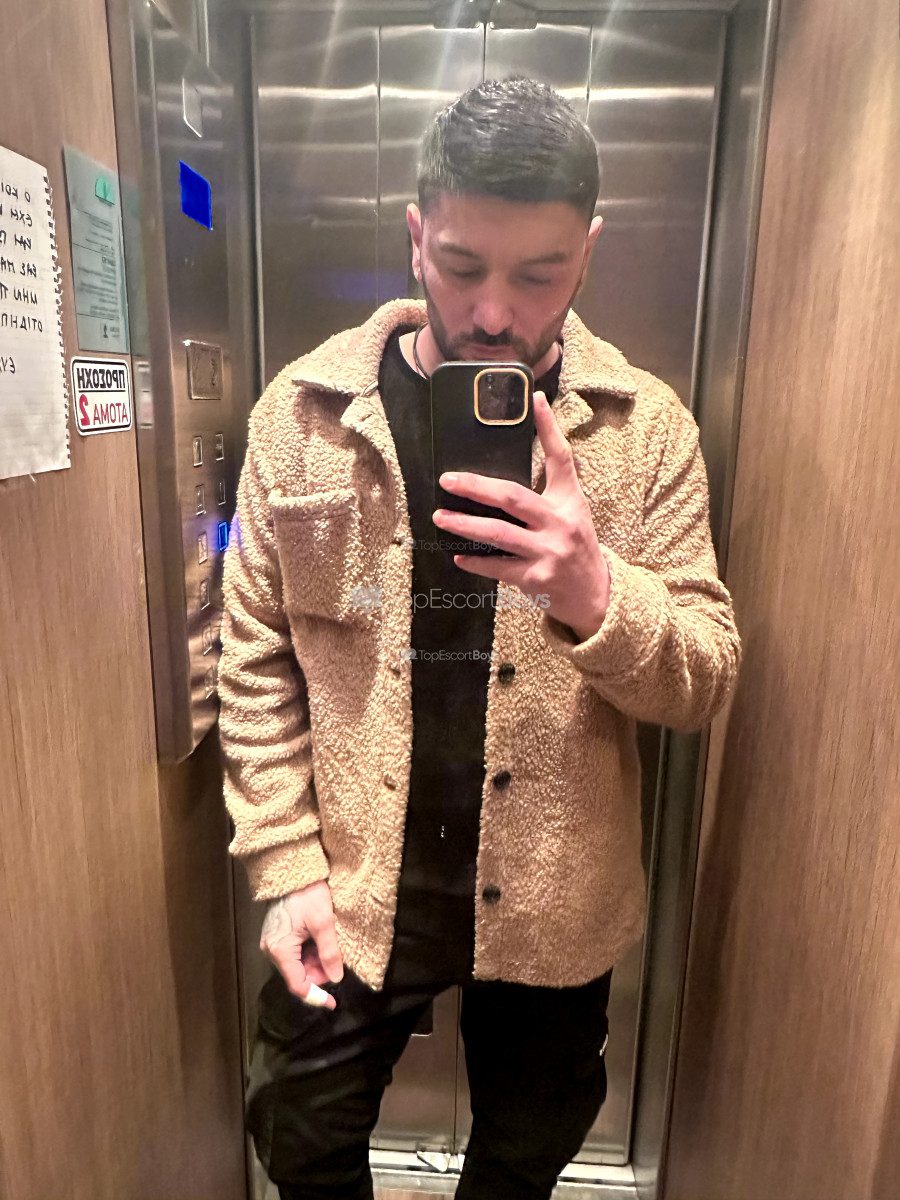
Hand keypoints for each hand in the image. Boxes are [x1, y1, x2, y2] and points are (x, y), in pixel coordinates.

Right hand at [260, 880, 343, 1009]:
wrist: (294, 869)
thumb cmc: (308, 893)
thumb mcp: (324, 922)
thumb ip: (330, 952)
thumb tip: (337, 978)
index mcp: (279, 950)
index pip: (298, 985)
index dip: (316, 996)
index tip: (334, 1002)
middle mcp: (271, 950)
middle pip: (298, 975)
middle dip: (319, 973)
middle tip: (338, 961)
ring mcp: (272, 942)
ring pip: (297, 964)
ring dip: (316, 962)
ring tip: (331, 946)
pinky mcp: (277, 934)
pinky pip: (295, 953)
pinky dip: (310, 952)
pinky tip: (322, 940)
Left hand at [432, 390, 610, 642]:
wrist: (594, 596)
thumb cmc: (577, 548)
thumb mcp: (573, 511)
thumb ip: (551, 486)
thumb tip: (518, 460)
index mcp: (570, 502)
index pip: (561, 458)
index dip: (549, 427)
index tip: (536, 399)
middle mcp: (560, 523)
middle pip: (512, 497)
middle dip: (476, 487)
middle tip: (447, 480)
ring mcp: (548, 552)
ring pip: (498, 534)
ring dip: (465, 525)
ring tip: (441, 518)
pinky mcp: (536, 578)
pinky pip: (498, 567)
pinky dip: (476, 562)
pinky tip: (458, 556)